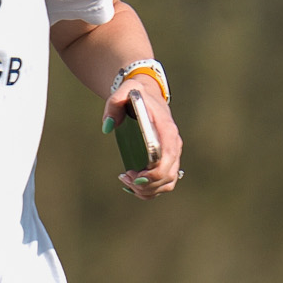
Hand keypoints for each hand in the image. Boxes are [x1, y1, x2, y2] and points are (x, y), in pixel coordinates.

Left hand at [102, 76, 183, 199]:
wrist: (148, 97)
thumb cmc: (136, 96)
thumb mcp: (125, 92)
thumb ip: (114, 104)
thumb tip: (107, 126)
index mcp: (167, 130)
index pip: (167, 158)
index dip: (153, 173)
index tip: (133, 175)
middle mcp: (174, 145)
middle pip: (168, 176)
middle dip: (146, 184)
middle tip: (125, 177)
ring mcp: (173, 155)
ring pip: (168, 183)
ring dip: (147, 190)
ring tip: (127, 180)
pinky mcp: (168, 162)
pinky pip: (164, 183)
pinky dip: (149, 190)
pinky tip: (132, 183)